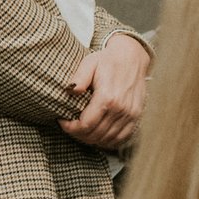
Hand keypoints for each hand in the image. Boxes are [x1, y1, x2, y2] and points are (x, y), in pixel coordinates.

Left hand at [59, 32, 148, 150]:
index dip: (71, 128)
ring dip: (92, 139)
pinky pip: (122, 137)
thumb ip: (79, 78)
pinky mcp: (136, 116)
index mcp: (107, 97)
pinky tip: (98, 135)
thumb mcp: (89, 63)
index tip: (62, 122)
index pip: (86, 124)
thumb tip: (70, 91)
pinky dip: (108, 141)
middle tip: (70, 127)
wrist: (132, 57)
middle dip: (79, 134)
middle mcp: (120, 109)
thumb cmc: (108, 60)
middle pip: (96, 134)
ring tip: (81, 131)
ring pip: (108, 139)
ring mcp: (130, 114)